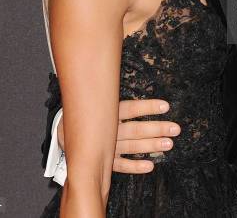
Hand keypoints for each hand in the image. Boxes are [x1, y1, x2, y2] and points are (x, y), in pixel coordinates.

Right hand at [57, 99, 180, 173]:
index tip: (166, 106)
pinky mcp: (102, 162)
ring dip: (150, 146)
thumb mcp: (94, 99)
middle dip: (156, 129)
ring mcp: (105, 147)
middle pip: (135, 129)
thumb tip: (119, 70)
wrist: (60, 133)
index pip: (130, 109)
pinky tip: (150, 165)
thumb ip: (109, 92)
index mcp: (106, 113)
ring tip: (169, 144)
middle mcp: (107, 130)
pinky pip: (119, 166)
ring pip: (131, 147)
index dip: (148, 107)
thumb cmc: (85, 112)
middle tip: (176, 129)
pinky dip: (134, 166)